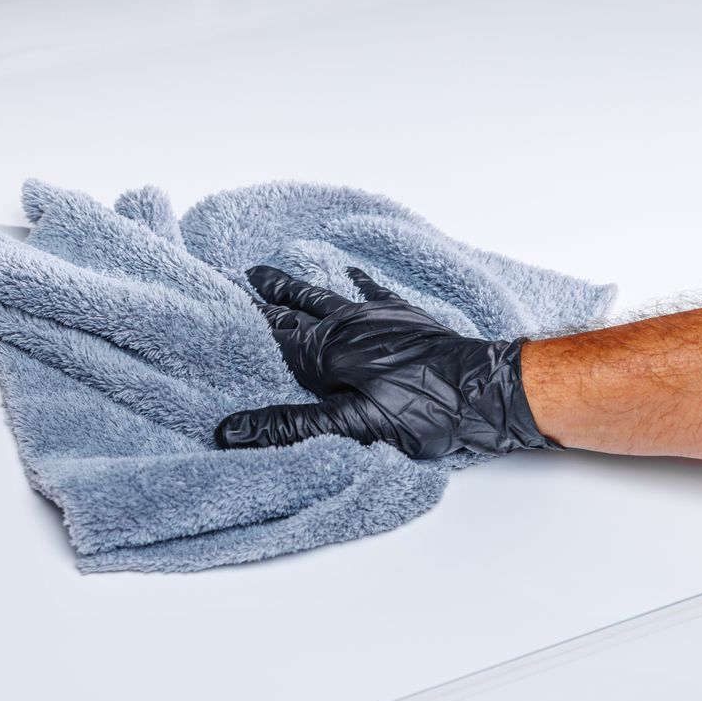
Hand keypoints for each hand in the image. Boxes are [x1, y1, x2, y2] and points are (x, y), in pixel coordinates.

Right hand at [214, 265, 559, 459]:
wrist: (483, 389)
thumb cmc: (421, 411)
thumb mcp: (352, 427)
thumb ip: (291, 426)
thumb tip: (230, 429)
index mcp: (327, 352)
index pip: (275, 337)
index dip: (247, 325)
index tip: (218, 308)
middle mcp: (346, 326)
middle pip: (296, 309)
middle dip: (268, 297)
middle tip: (241, 277)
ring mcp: (376, 318)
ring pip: (325, 297)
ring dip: (299, 287)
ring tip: (273, 272)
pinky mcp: (403, 318)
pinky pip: (372, 292)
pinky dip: (357, 281)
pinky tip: (349, 270)